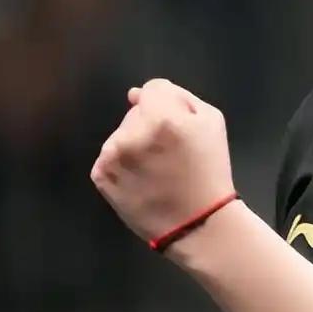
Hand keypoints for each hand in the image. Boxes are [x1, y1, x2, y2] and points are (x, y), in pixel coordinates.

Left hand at [90, 79, 235, 249]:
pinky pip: (109, 156)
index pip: (153, 89)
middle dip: (150, 124)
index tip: (178, 128)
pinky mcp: (101, 176)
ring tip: (156, 169)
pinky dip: (122, 164)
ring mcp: (112, 156)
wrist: (198, 222)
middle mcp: (131, 133)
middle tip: (170, 153)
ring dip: (134, 144)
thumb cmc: (209, 170)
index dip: (169, 105)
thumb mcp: (211, 121)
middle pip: (136, 112)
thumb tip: (135, 94)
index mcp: (162, 117)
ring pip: (121, 133)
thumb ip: (179, 96)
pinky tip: (141, 179)